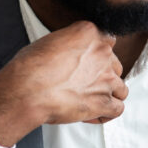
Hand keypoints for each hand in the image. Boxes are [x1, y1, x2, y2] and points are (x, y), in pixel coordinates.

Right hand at [0, 21, 128, 146]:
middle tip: (85, 84)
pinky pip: (118, 109)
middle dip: (103, 76)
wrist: (27, 92)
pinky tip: (93, 114)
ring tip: (90, 100)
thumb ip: (70, 44)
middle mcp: (102, 53)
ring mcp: (106, 78)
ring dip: (108, 94)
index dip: (99, 54)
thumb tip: (71, 52)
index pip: (108, 40)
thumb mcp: (49, 42)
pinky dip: (107, 113)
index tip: (90, 63)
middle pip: (115, 65)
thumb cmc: (30, 68)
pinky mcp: (104, 102)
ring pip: (121, 88)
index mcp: (89, 33)